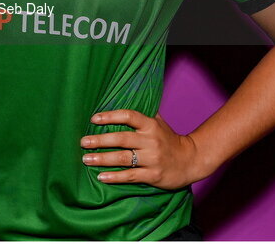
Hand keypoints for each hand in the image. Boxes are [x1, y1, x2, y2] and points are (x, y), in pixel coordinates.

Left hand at [80, 109, 210, 189]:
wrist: (191, 161)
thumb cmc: (170, 140)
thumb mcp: (159, 123)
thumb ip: (142, 114)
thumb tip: (121, 99)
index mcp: (151, 125)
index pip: (129, 116)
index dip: (111, 116)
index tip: (94, 119)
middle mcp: (151, 141)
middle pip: (122, 138)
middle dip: (100, 140)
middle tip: (83, 142)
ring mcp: (152, 159)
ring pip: (123, 158)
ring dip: (103, 159)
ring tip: (86, 159)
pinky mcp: (153, 175)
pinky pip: (130, 176)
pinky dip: (115, 177)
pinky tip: (101, 176)